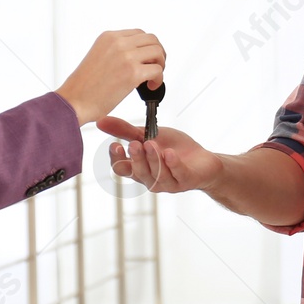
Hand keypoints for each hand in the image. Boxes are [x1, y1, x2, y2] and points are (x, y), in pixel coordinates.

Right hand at [57, 30, 165, 125]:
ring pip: (158, 52)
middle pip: (152, 40)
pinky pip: (158, 70)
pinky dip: (159, 79)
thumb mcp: (98, 56)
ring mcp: (126, 57)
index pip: (139, 34)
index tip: (147, 58)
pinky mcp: (133, 73)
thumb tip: (134, 57)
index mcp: (108, 37)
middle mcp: (118, 43)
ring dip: (160, 65)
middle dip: (158, 54)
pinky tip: (151, 86)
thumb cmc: (83, 87)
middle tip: (155, 67)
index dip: (147, 47)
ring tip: (153, 77)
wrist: (73, 101)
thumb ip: (115, 52)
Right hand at [97, 118, 220, 193]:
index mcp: (139, 168)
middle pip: (138, 173)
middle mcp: (151, 179)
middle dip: (136, 158)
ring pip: (156, 175)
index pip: (121, 168)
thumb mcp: (148, 135)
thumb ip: (125, 130)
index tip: (115, 144)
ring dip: (153, 159)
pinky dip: (173, 164)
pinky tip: (170, 153)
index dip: (116, 158)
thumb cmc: (173, 149)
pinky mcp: (185, 181)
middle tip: (134, 144)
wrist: (203, 160)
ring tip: (151, 144)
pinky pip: (177, 174)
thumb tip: (100, 120)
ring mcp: (168, 182)